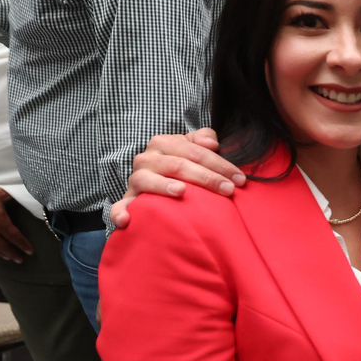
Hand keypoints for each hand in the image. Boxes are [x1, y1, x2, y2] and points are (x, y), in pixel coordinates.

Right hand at [0, 187, 34, 262]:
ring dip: (2, 254)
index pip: (15, 236)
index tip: (29, 251)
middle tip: (20, 260)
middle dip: (13, 254)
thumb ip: (10, 197)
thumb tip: (20, 196)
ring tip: (8, 258)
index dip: (23, 244)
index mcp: (0, 221)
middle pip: (4, 246)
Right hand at [109, 127, 244, 228]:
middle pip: (177, 165)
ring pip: (148, 180)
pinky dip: (120, 212)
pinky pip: (120, 206)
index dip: (219, 165)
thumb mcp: (192, 147)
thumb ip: (203, 139)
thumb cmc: (182, 164)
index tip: (239, 180)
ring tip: (181, 192)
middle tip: (228, 190)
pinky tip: (127, 221)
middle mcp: (147, 159)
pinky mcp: (127, 199)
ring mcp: (136, 179)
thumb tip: (212, 142)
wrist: (155, 178)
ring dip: (164, 186)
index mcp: (164, 143)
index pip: (195, 152)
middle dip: (206, 177)